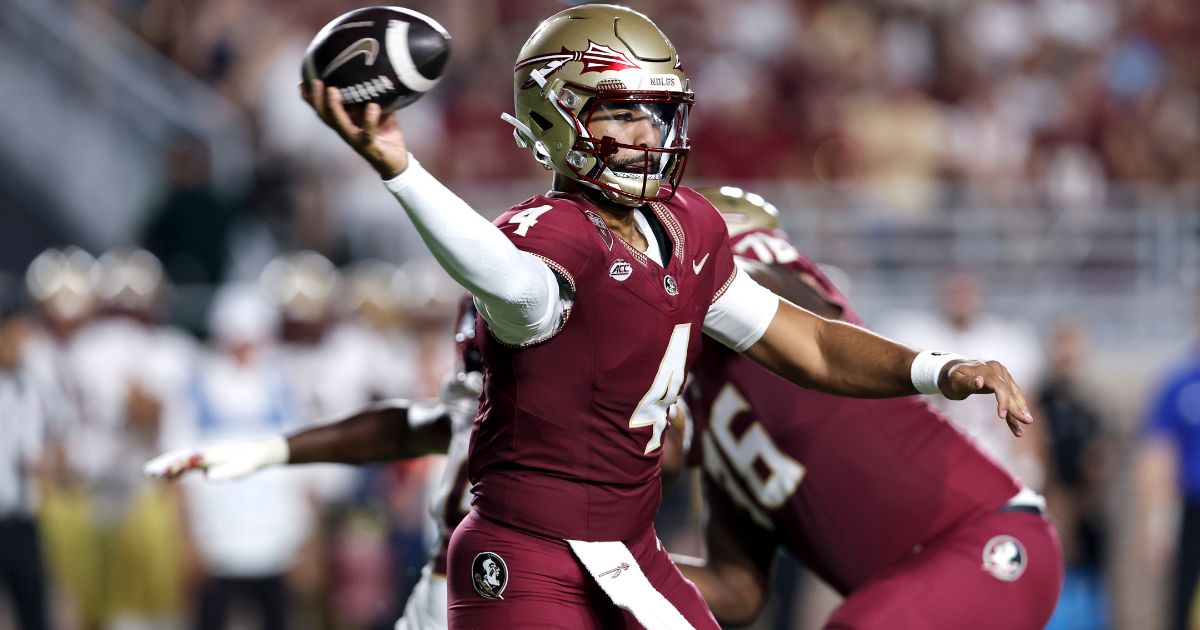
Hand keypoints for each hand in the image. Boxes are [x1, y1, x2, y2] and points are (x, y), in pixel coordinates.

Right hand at [143, 435, 288, 480]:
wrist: (257, 452)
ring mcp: (205, 456)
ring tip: (152, 475)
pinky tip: (169, 479)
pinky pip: (188, 465)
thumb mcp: (240, 468)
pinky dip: (177, 470)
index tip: (164, 472)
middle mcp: (205, 452)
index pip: (190, 458)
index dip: (175, 464)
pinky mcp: (207, 461)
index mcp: (212, 453)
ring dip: (168, 466)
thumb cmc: (249, 461)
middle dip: (165, 463)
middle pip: (181, 456)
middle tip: (149, 471)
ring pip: (182, 460)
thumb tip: (207, 476)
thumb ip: (224, 472)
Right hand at [301, 79, 408, 177]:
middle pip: (325, 116)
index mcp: (345, 122)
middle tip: (314, 81)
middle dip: (316, 99)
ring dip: (333, 108)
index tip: (302, 83)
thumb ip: (373, 95)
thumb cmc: (385, 133)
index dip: (311, 99)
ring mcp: (356, 140)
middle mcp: (346, 131)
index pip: (323, 110)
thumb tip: (376, 70)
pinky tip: (372, 107)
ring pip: (339, 124)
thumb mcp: (379, 110)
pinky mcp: (371, 146)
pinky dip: (369, 120)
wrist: (397, 161)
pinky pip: (368, 133)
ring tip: (332, 90)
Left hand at [939, 360, 1033, 436]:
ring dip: (1020, 411)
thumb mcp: (956, 381)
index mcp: (986, 369)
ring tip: (1025, 426)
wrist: (954, 370)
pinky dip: (1014, 410)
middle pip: (1010, 391)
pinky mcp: (1005, 381)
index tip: (1002, 416)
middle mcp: (998, 370)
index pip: (1000, 386)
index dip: (1003, 401)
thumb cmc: (953, 378)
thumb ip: (968, 382)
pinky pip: (1011, 397)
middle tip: (1027, 422)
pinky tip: (1017, 426)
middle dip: (1018, 408)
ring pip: (1014, 395)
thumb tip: (980, 381)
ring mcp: (1003, 375)